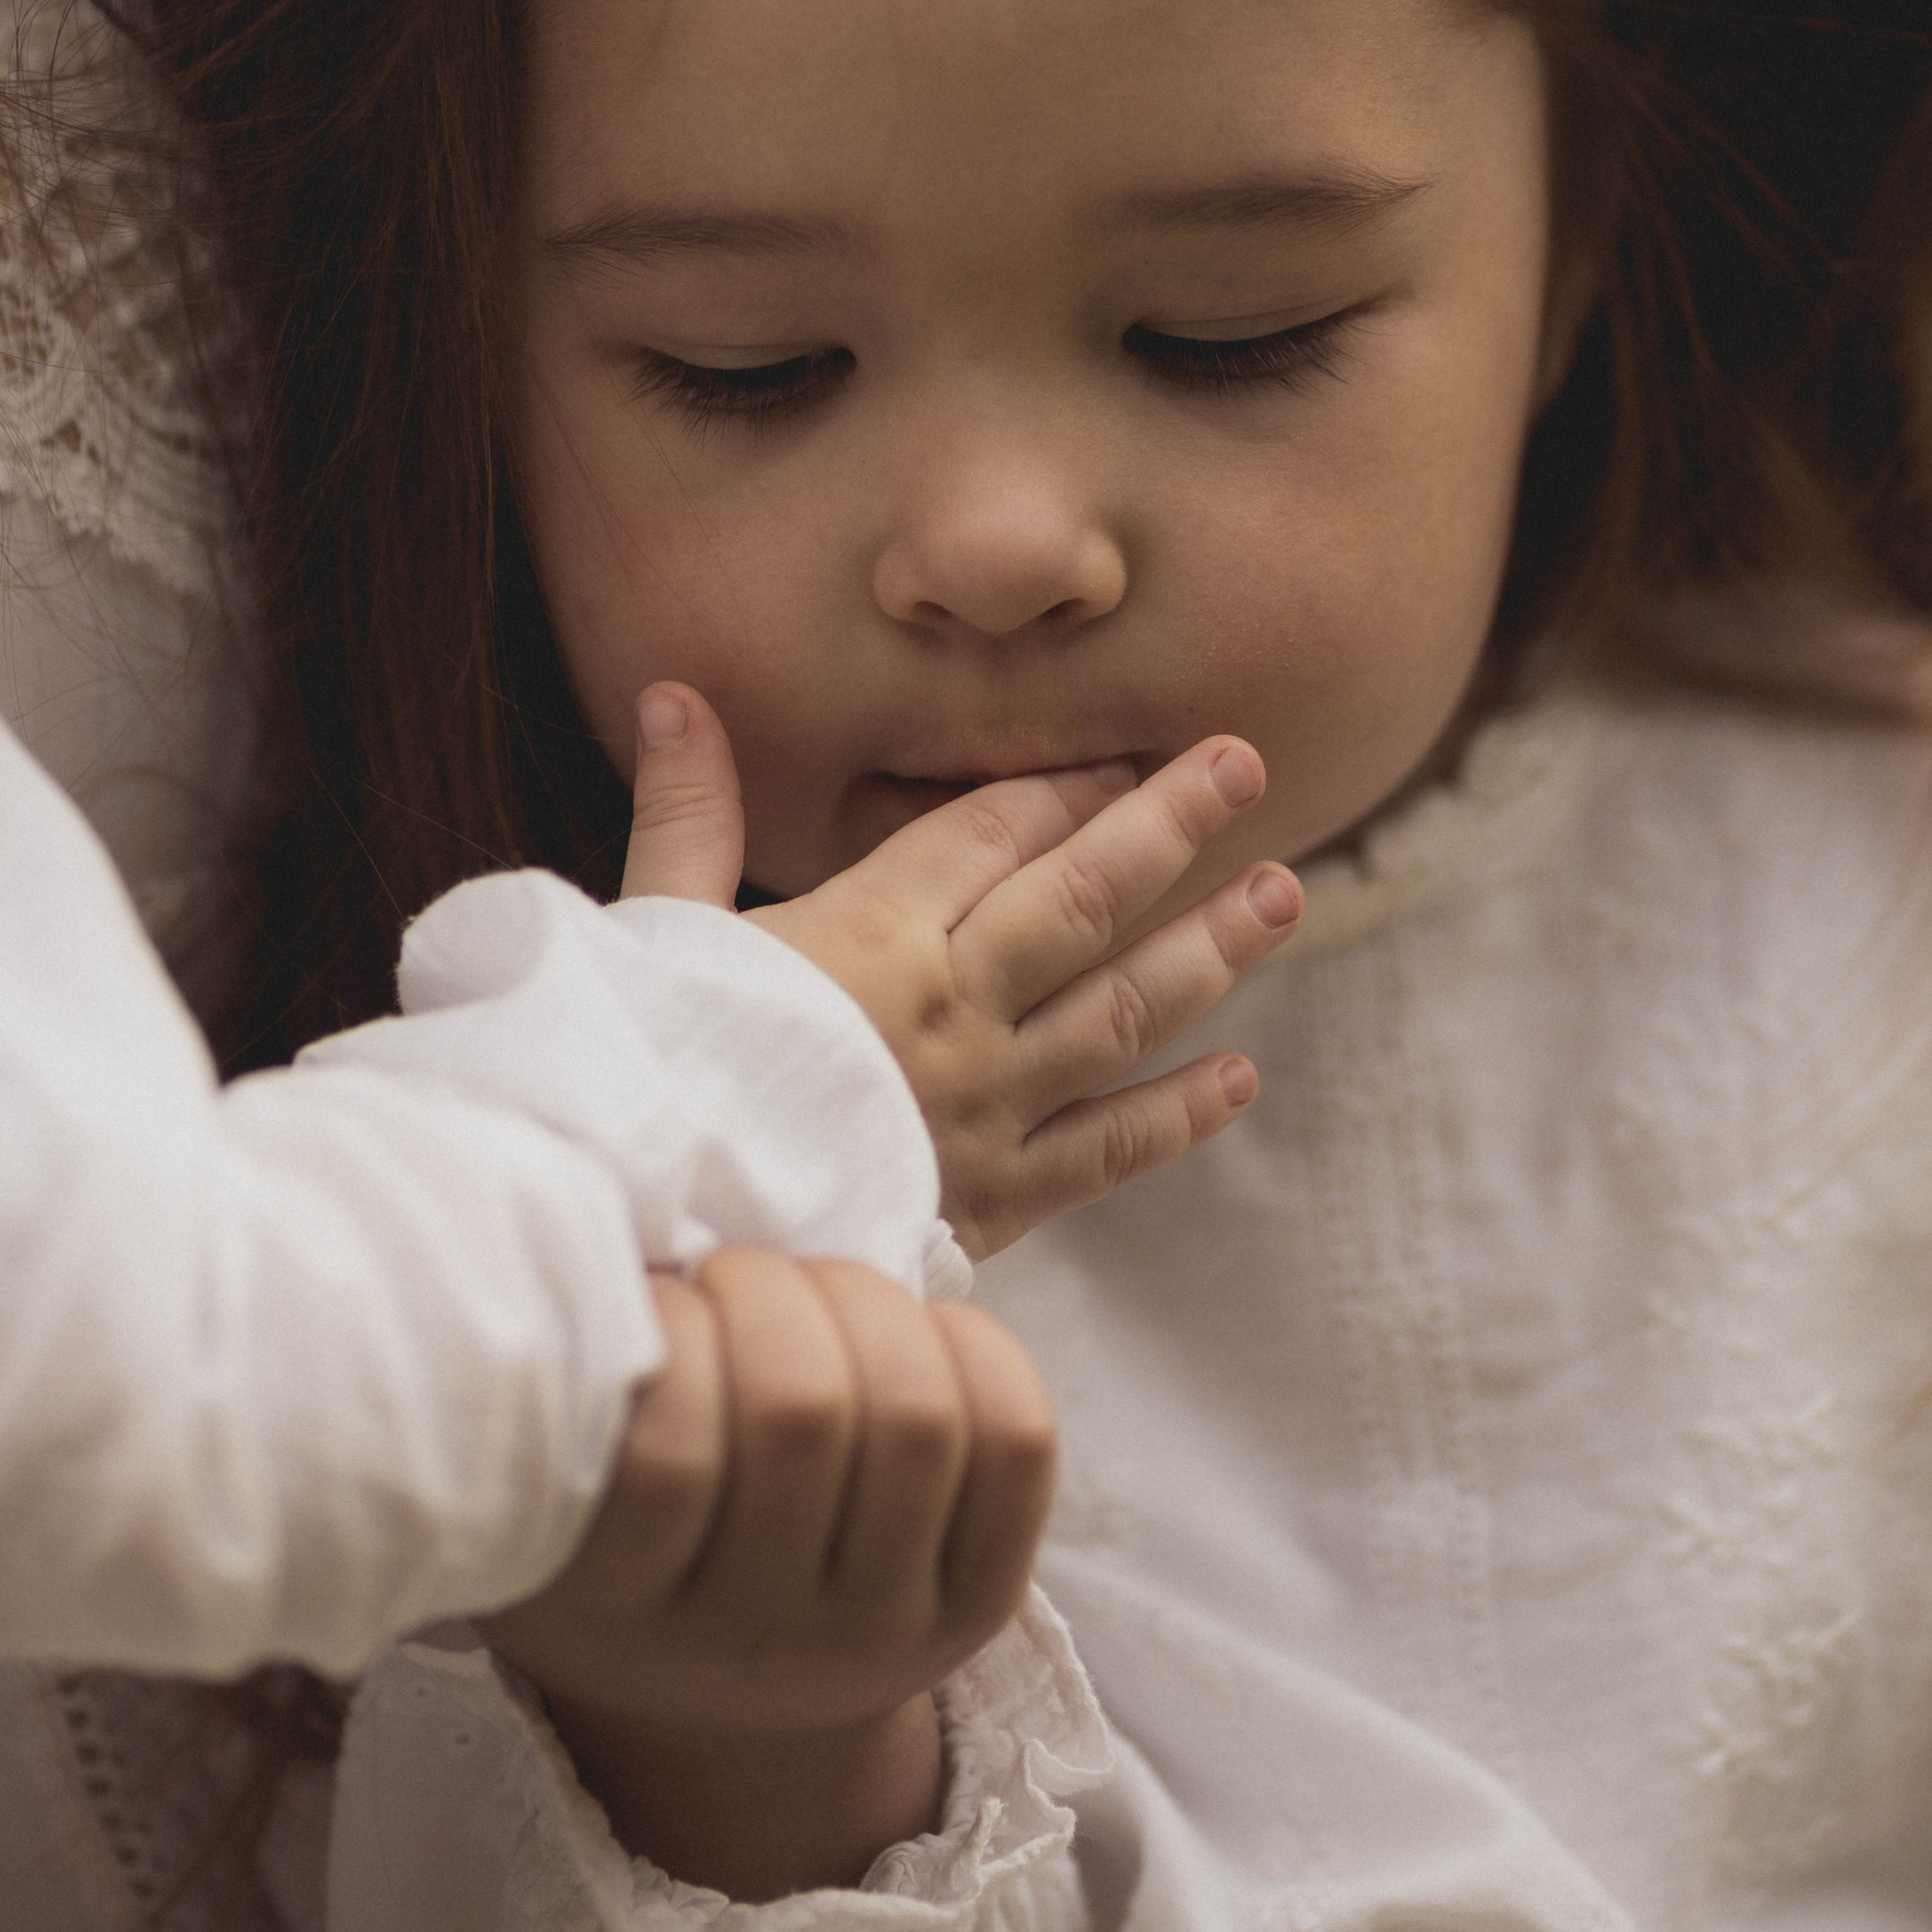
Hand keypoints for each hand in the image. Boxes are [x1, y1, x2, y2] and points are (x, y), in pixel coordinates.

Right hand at [483, 1249, 1054, 1899]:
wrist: (730, 1713)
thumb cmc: (613, 1544)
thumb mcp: (539, 1491)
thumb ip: (556, 1392)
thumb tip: (613, 1245)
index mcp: (619, 1617)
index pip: (667, 1454)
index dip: (672, 1329)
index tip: (654, 1299)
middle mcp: (757, 1645)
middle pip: (806, 1413)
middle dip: (769, 1290)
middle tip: (731, 1277)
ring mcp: (880, 1633)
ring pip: (917, 1418)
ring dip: (863, 1303)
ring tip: (813, 1293)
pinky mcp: (978, 1610)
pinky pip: (1017, 1443)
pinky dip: (973, 1345)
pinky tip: (911, 1330)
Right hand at [619, 685, 1299, 1257]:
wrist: (651, 1236)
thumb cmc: (647, 1073)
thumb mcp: (655, 927)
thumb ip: (686, 813)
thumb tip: (674, 695)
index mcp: (870, 933)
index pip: (993, 834)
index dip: (1064, 787)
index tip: (1126, 754)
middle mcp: (949, 1008)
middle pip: (1084, 899)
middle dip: (1171, 825)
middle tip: (1247, 765)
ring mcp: (983, 1105)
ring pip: (1120, 1009)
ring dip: (1208, 948)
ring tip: (1285, 894)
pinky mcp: (991, 1198)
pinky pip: (1106, 1151)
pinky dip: (1176, 1114)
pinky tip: (1239, 1077)